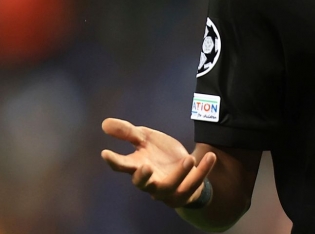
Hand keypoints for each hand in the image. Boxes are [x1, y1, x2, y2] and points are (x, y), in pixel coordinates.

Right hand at [100, 118, 216, 207]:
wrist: (186, 167)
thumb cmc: (159, 154)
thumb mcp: (146, 139)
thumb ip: (128, 132)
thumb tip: (104, 123)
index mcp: (137, 167)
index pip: (122, 166)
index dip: (114, 161)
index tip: (105, 153)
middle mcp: (150, 182)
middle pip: (142, 184)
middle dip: (142, 177)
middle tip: (145, 166)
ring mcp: (168, 189)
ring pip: (171, 186)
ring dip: (179, 173)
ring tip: (188, 158)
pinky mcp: (186, 192)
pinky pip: (195, 182)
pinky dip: (203, 170)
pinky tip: (210, 155)